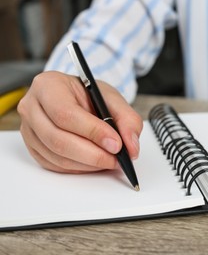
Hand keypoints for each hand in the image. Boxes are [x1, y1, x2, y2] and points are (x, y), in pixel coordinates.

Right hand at [18, 71, 142, 172]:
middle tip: (117, 158)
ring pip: (57, 156)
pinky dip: (80, 168)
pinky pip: (55, 165)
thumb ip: (127, 119)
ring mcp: (29, 130)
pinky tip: (96, 162)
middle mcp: (32, 107)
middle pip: (58, 139)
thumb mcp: (112, 98)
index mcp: (48, 85)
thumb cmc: (88, 94)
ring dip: (88, 164)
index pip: (66, 114)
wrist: (75, 97)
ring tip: (110, 160)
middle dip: (93, 154)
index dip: (93, 132)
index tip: (116, 144)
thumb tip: (131, 147)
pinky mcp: (33, 148)